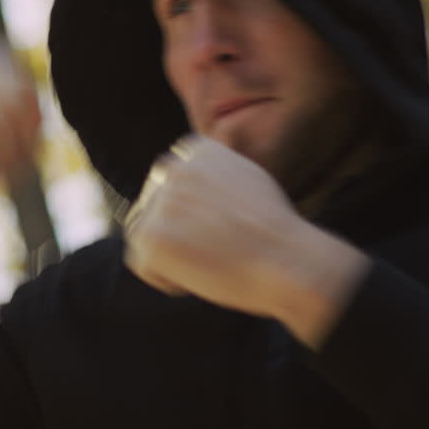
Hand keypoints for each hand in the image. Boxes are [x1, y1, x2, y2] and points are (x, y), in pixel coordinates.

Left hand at [124, 135, 368, 347]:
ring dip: (170, 254)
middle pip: (154, 208)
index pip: (169, 182)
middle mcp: (174, 168)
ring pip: (145, 235)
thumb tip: (200, 155)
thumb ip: (215, 169)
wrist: (286, 260)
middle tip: (214, 249)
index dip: (188, 212)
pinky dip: (166, 278)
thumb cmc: (274, 229)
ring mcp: (161, 201)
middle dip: (175, 231)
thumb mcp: (247, 176)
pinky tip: (200, 276)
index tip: (217, 227)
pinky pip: (142, 264)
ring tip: (209, 262)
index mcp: (196, 149)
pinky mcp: (152, 236)